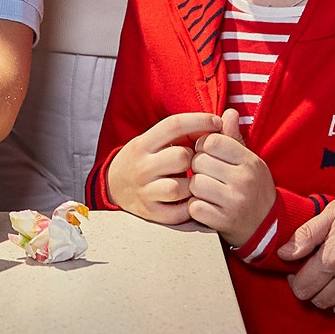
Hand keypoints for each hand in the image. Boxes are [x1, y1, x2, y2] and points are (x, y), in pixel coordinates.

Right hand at [107, 111, 223, 224]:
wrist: (114, 186)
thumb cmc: (145, 159)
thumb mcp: (155, 140)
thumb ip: (184, 131)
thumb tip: (220, 122)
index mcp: (143, 143)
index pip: (174, 125)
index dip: (199, 120)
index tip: (217, 122)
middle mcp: (141, 167)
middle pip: (180, 157)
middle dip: (195, 157)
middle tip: (198, 160)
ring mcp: (144, 191)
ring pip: (178, 187)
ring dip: (194, 184)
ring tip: (195, 180)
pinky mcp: (150, 213)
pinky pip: (177, 213)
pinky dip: (190, 208)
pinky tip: (193, 198)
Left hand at [187, 109, 275, 247]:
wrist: (266, 226)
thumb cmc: (253, 189)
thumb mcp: (249, 161)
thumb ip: (234, 138)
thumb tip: (228, 112)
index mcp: (250, 161)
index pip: (212, 141)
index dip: (203, 147)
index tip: (207, 155)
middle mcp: (244, 180)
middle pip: (199, 162)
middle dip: (197, 168)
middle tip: (206, 175)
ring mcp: (235, 202)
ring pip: (195, 184)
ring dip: (195, 189)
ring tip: (206, 191)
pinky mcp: (224, 221)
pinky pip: (195, 207)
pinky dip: (196, 208)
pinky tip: (206, 206)